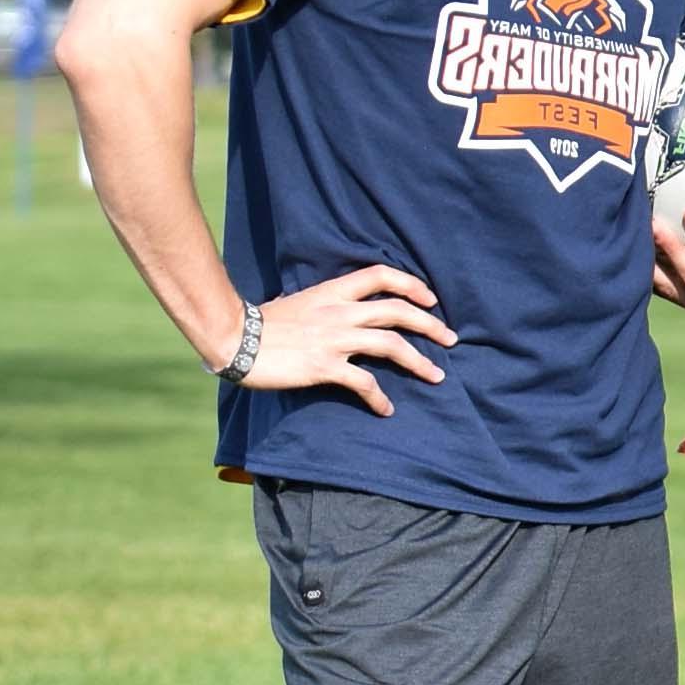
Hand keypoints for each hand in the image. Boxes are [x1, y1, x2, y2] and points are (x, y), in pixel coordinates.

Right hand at [243, 265, 454, 416]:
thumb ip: (318, 302)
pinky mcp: (325, 366)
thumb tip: (324, 304)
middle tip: (450, 340)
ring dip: (419, 362)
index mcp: (332, 292)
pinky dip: (380, 397)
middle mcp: (339, 312)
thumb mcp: (296, 301)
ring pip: (391, 344)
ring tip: (437, 376)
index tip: (431, 299)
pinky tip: (387, 409)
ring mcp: (334, 339)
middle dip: (430, 325)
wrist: (234, 338)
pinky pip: (364, 382)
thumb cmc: (261, 322)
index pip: (381, 275)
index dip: (411, 285)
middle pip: (398, 311)